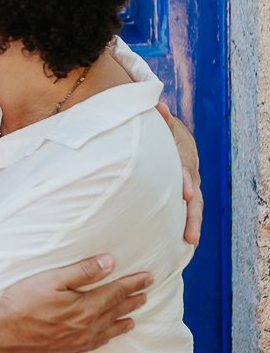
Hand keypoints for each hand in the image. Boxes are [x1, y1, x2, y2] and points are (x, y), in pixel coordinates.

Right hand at [0, 256, 152, 352]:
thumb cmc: (21, 302)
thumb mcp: (51, 279)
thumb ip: (82, 271)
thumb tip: (110, 263)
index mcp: (86, 308)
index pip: (116, 292)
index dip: (133, 284)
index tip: (148, 278)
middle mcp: (86, 328)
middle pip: (115, 312)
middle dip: (131, 301)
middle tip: (146, 295)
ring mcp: (76, 342)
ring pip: (107, 331)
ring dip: (122, 322)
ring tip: (134, 319)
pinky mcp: (64, 352)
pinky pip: (93, 345)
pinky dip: (105, 339)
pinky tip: (106, 337)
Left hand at [156, 102, 202, 245]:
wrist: (174, 135)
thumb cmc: (163, 130)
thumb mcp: (162, 122)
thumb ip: (160, 118)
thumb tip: (157, 106)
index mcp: (184, 155)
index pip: (186, 169)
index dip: (186, 181)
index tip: (187, 194)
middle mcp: (190, 174)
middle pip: (195, 197)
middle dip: (192, 215)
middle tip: (190, 234)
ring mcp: (189, 186)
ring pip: (194, 208)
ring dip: (192, 226)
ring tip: (189, 244)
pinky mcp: (183, 196)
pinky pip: (186, 212)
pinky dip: (186, 226)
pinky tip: (182, 246)